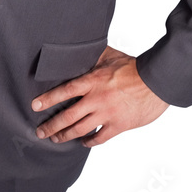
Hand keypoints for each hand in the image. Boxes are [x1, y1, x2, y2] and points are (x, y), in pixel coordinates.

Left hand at [31, 46, 168, 146]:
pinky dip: (89, 142)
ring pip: (80, 129)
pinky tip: (83, 142)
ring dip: (65, 136)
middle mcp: (96, 100)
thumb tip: (79, 49)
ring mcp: (107, 114)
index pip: (64, 91)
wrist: (157, 81)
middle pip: (67, 116)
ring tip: (55, 139)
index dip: (47, 99)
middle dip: (51, 126)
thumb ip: (93, 56)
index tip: (35, 106)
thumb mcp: (110, 56)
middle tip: (40, 132)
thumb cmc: (134, 67)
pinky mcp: (119, 125)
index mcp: (92, 81)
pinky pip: (99, 138)